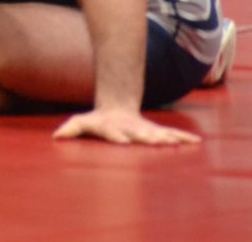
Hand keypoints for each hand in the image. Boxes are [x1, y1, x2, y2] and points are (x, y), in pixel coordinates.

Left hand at [52, 107, 200, 145]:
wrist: (116, 109)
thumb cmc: (96, 122)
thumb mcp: (81, 122)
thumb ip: (70, 128)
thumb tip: (56, 136)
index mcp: (112, 128)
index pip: (113, 132)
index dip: (116, 136)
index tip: (123, 141)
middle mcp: (130, 128)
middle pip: (138, 133)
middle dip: (146, 137)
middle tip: (155, 141)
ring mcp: (144, 129)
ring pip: (157, 133)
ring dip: (167, 138)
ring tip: (177, 142)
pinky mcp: (154, 132)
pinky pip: (171, 134)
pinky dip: (182, 138)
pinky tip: (195, 142)